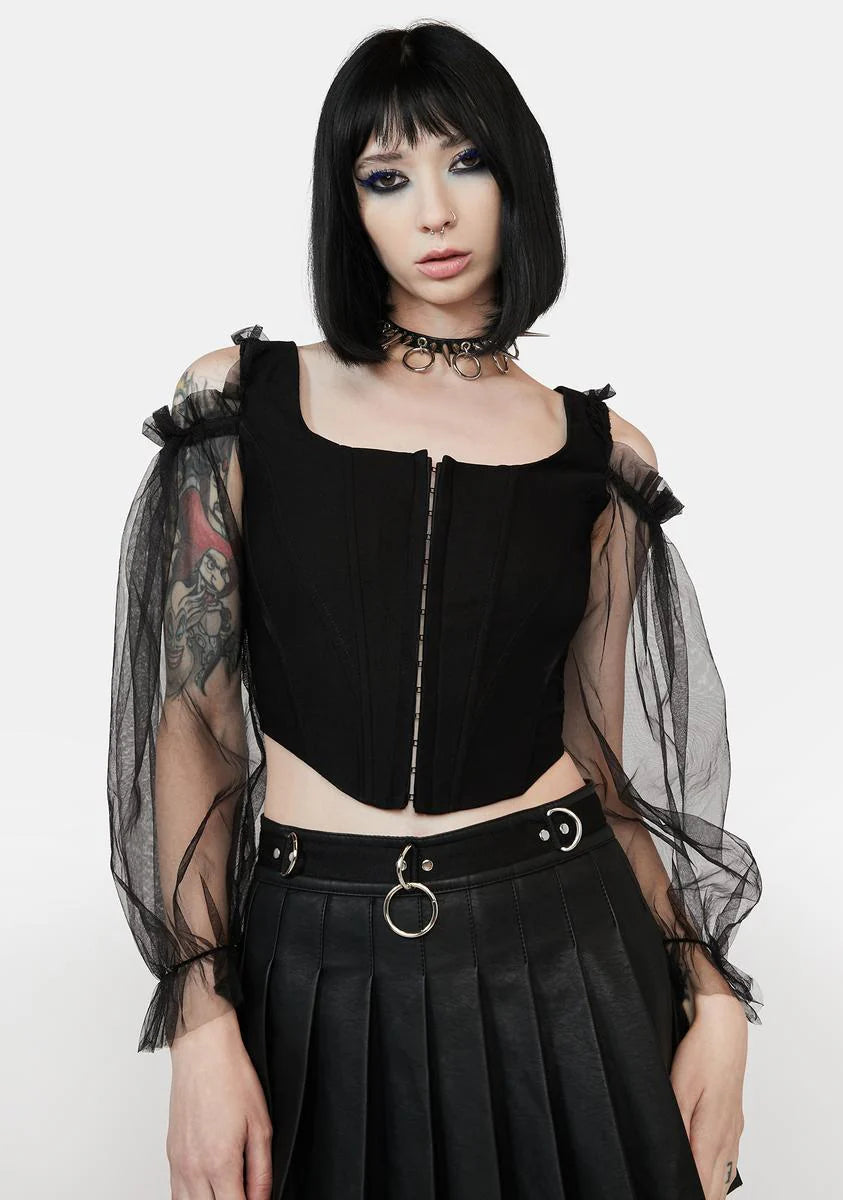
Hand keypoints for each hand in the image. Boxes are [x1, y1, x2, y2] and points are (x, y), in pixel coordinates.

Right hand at [167, 1008, 272, 1199]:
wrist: (203, 1051)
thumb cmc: (232, 1078)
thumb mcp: (261, 1126)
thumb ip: (261, 1171)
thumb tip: (262, 1199)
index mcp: (220, 1163)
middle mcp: (194, 1168)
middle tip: (242, 1194)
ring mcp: (178, 1163)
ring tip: (226, 1192)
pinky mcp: (170, 1155)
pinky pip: (175, 1193)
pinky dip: (191, 1199)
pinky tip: (207, 1191)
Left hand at [669, 994, 747, 1199]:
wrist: (725, 1031)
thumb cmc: (702, 1055)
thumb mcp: (679, 1089)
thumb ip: (677, 1128)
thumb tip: (672, 1157)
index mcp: (713, 1135)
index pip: (703, 1185)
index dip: (687, 1193)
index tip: (674, 1192)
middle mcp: (728, 1138)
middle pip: (716, 1188)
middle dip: (700, 1193)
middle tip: (676, 1188)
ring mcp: (734, 1130)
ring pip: (725, 1175)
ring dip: (710, 1187)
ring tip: (691, 1187)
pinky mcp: (734, 1121)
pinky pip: (729, 1158)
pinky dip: (719, 1172)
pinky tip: (708, 1171)